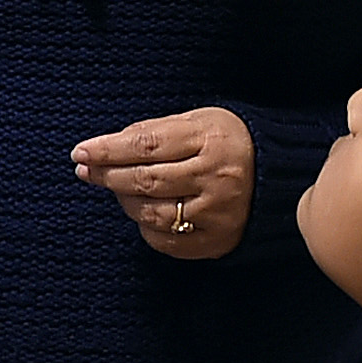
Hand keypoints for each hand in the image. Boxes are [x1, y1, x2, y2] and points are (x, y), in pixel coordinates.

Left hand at [72, 106, 254, 256]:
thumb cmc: (230, 142)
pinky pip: (165, 240)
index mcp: (210, 140)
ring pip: (151, 213)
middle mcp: (215, 178)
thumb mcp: (198, 121)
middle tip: (85, 170)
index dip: (108, 150)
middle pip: (146, 180)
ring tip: (117, 188)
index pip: (146, 145)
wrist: (280, 176)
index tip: (80, 152)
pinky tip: (143, 211)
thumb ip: (155, 131)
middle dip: (107, 175)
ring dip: (124, 201)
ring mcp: (217, 213)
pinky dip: (145, 226)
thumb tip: (109, 144)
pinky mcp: (216, 241)